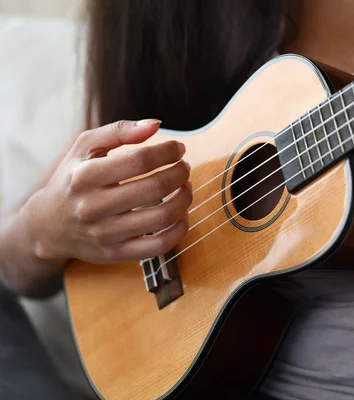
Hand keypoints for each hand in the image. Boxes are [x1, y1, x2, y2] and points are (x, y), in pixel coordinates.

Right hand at [22, 119, 192, 264]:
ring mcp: (104, 234)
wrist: (47, 226)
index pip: (139, 161)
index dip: (167, 152)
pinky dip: (179, 230)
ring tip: (186, 187)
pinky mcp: (115, 254)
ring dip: (184, 200)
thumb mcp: (84, 147)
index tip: (178, 149)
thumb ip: (118, 131)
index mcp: (85, 176)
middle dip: (179, 174)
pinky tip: (182, 215)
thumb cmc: (72, 179)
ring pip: (161, 218)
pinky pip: (158, 246)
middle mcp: (92, 207)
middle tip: (184, 167)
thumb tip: (155, 125)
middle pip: (154, 188)